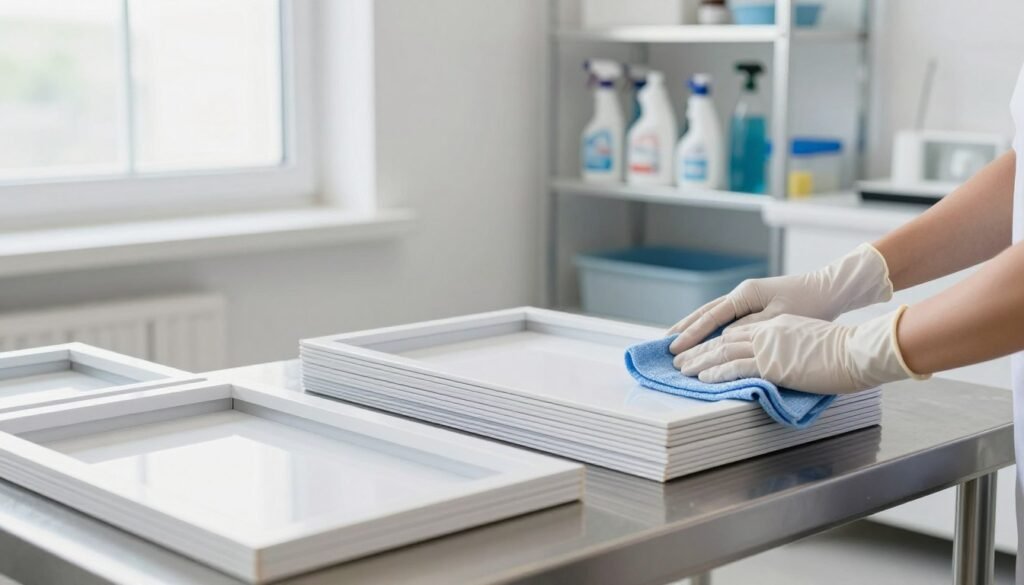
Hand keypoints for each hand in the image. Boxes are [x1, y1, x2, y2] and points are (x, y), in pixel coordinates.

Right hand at [667, 244, 892, 354]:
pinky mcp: (753, 305)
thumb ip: (749, 329)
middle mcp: (741, 294)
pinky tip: (703, 336)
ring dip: (692, 327)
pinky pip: (723, 318)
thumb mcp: (779, 319)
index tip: (674, 348)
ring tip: (673, 339)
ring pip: (712, 314)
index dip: (691, 334)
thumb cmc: (809, 303)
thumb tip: (721, 339)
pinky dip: (709, 327)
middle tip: (663, 345)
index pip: (711, 317)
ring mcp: (746, 298)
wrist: (831, 289)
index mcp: (745, 295)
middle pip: (704, 313)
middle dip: (684, 330)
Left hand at [671, 309, 926, 393]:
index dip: (717, 340)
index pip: (739, 331)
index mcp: (778, 325)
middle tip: (680, 358)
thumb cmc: (845, 351)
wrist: (859, 349)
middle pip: (725, 338)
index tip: (702, 348)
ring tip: (682, 369)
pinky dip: (716, 372)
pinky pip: (736, 366)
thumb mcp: (812, 343)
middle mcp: (769, 331)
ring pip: (724, 350)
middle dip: (699, 349)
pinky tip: (702, 378)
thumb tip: (786, 364)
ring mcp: (769, 345)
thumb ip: (792, 350)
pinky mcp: (772, 362)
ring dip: (700, 361)